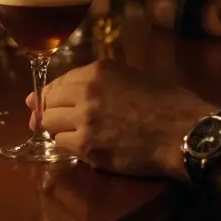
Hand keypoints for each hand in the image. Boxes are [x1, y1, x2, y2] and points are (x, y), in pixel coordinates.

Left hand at [25, 60, 210, 179]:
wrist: (183, 131)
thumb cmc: (168, 102)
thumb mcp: (132, 76)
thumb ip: (101, 82)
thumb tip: (75, 90)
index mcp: (97, 71)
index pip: (57, 83)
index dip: (46, 94)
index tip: (36, 102)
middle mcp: (85, 93)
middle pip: (49, 104)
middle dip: (46, 112)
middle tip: (44, 121)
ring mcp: (84, 122)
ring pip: (51, 126)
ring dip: (57, 129)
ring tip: (69, 133)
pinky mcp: (89, 148)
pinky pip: (64, 146)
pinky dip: (69, 145)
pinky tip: (82, 145)